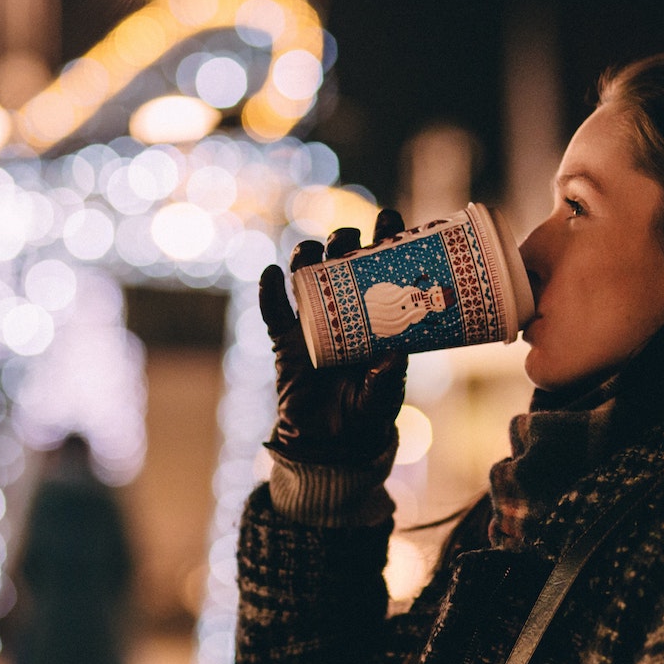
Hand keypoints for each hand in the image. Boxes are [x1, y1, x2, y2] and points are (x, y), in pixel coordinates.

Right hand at [259, 208, 407, 464]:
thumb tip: (394, 353)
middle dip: (343, 242)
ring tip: (311, 250)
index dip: (384, 240)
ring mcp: (312, 324)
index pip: (381, 270)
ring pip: (306, 279)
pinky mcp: (285, 343)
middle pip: (340, 264)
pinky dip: (269, 292)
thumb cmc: (366, 415)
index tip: (389, 218)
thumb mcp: (383, 396)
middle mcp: (343, 313)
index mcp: (375, 318)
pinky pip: (273, 313)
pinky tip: (271, 274)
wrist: (331, 445)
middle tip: (348, 238)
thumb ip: (387, 377)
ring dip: (307, 258)